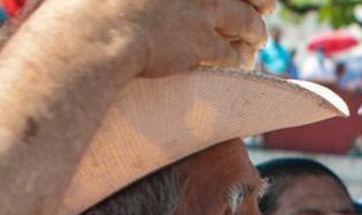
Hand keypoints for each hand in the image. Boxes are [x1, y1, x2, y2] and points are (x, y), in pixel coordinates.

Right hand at [61, 0, 272, 77]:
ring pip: (247, 21)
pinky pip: (234, 53)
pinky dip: (242, 58)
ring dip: (256, 31)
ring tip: (259, 39)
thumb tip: (149, 5)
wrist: (95, 31)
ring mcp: (204, 10)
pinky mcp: (203, 43)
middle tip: (266, 6)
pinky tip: (243, 62)